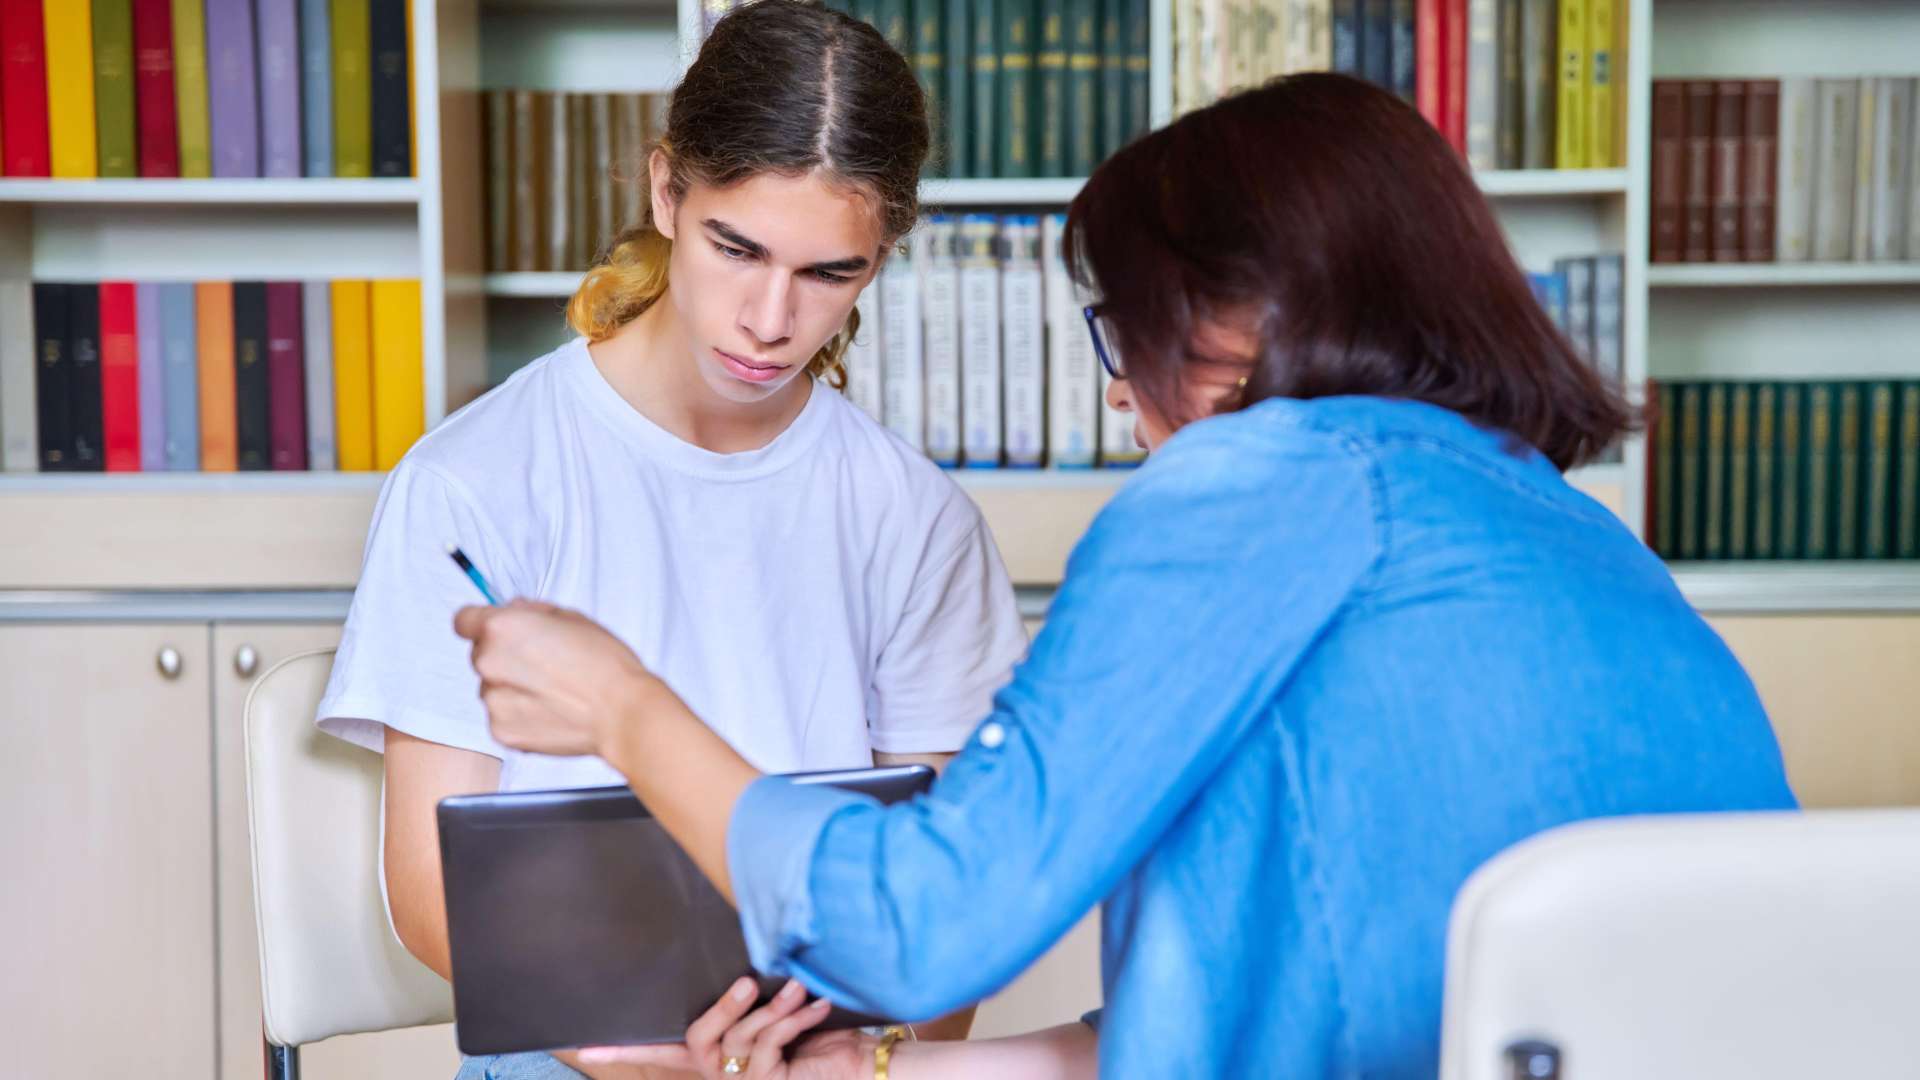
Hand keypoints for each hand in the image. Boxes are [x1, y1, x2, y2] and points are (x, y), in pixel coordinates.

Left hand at [453, 599, 657, 757]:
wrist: (621, 713)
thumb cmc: (604, 663)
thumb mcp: (571, 617)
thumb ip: (531, 612)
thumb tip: (512, 611)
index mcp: (502, 628)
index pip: (463, 620)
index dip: (481, 623)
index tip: (496, 630)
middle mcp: (488, 662)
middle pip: (480, 654)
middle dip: (504, 655)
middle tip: (543, 662)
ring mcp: (492, 700)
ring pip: (492, 686)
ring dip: (512, 686)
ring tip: (553, 690)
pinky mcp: (501, 730)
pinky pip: (502, 714)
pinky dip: (520, 712)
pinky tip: (551, 710)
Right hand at [573, 977, 871, 1079]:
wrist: (861, 1067)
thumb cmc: (822, 1037)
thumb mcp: (779, 1011)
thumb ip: (750, 996)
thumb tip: (741, 958)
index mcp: (716, 1056)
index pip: (662, 1054)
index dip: (623, 1052)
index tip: (582, 1049)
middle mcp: (722, 1072)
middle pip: (697, 1038)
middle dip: (723, 1009)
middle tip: (744, 983)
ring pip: (739, 1038)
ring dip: (772, 1009)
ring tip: (798, 990)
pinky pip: (769, 1045)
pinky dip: (793, 1021)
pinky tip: (816, 1007)